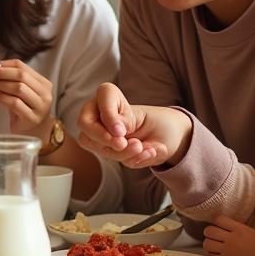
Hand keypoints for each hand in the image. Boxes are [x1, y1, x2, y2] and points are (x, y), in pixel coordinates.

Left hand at [0, 59, 53, 135]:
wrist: (32, 132)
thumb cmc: (23, 108)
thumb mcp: (18, 90)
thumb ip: (8, 77)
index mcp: (43, 83)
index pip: (22, 66)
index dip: (3, 65)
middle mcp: (45, 94)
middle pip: (21, 75)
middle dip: (1, 74)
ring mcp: (40, 107)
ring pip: (18, 88)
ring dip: (1, 86)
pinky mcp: (32, 118)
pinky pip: (14, 103)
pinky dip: (2, 98)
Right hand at [76, 82, 192, 166]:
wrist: (169, 139)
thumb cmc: (158, 122)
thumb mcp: (147, 119)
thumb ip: (127, 122)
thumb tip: (114, 132)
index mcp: (109, 96)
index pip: (102, 97)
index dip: (108, 116)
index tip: (121, 131)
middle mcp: (99, 113)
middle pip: (86, 124)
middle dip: (104, 138)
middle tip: (122, 144)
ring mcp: (100, 133)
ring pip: (98, 145)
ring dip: (122, 152)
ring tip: (143, 148)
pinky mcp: (106, 150)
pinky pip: (111, 158)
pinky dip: (131, 159)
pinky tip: (146, 153)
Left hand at [202, 215, 254, 255]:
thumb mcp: (254, 234)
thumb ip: (239, 230)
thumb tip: (227, 228)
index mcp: (240, 230)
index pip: (218, 219)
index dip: (217, 223)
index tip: (220, 227)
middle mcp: (231, 240)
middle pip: (209, 231)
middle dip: (211, 233)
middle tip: (215, 238)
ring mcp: (227, 253)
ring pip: (207, 244)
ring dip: (210, 245)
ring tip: (216, 249)